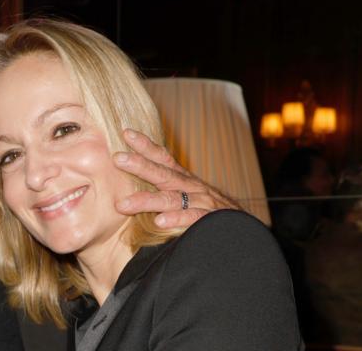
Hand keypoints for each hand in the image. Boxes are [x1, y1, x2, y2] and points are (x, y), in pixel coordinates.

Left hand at [113, 129, 240, 228]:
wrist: (244, 228)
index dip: (146, 145)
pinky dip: (177, 219)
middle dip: (140, 165)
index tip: (126, 133)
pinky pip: (193, 218)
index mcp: (182, 180)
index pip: (163, 159)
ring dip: (147, 200)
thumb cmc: (208, 211)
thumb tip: (128, 188)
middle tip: (117, 158)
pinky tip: (159, 222)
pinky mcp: (212, 221)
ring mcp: (202, 203)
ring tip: (123, 204)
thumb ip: (161, 190)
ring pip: (172, 199)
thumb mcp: (184, 196)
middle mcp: (191, 187)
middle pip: (163, 174)